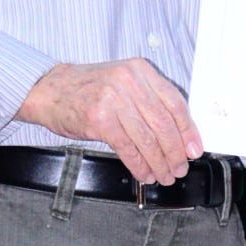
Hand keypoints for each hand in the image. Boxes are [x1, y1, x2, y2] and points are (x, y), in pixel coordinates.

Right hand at [20, 59, 200, 184]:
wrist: (50, 90)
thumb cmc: (88, 89)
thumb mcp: (123, 82)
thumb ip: (149, 100)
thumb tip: (178, 134)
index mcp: (140, 70)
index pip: (174, 102)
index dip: (188, 130)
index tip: (194, 149)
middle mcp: (128, 81)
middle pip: (163, 123)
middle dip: (175, 152)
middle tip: (180, 167)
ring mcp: (113, 99)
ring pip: (147, 139)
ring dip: (159, 163)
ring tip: (164, 175)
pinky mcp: (99, 119)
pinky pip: (128, 148)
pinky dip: (139, 165)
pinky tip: (144, 173)